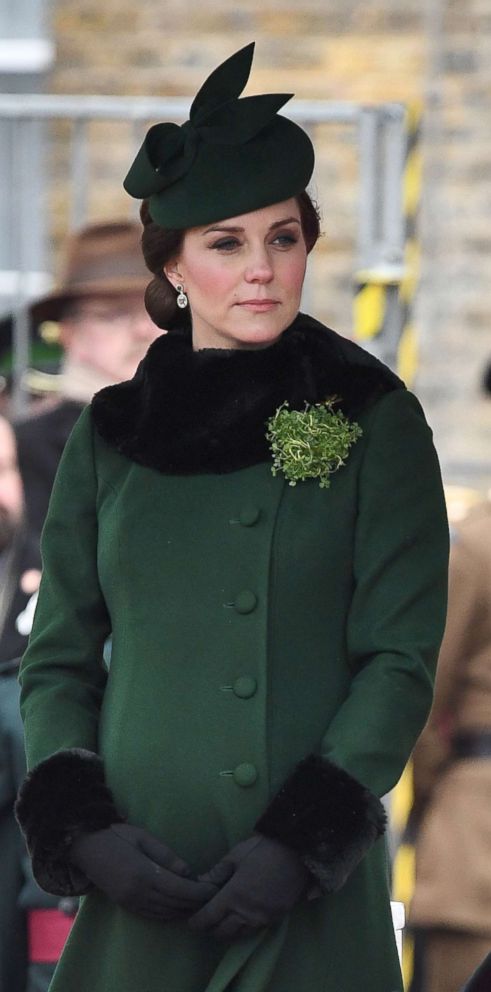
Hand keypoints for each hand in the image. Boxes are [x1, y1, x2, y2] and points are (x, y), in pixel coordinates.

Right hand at [69, 823, 217, 919]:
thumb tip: (189, 872)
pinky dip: (169, 914)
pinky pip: (153, 915)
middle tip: (213, 897)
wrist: (85, 846)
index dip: (199, 892)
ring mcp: (130, 902)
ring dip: (184, 910)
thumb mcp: (144, 837)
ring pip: (165, 914)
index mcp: (143, 874)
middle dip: (196, 903)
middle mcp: (137, 893)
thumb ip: (167, 856)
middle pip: (175, 905)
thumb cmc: (116, 835)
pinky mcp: (125, 906)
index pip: (180, 890)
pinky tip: (179, 908)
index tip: (213, 889)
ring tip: (200, 902)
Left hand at [188, 834, 310, 938]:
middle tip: (206, 921)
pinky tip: (241, 920)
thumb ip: (217, 872)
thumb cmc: (262, 849)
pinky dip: (244, 929)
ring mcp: (262, 918)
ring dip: (228, 931)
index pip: (209, 918)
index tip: (191, 921)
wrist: (295, 852)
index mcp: (233, 896)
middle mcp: (246, 913)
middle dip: (211, 928)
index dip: (197, 922)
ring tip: (222, 923)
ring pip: (239, 935)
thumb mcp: (235, 856)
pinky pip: (255, 931)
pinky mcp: (275, 919)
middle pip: (222, 932)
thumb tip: (201, 882)